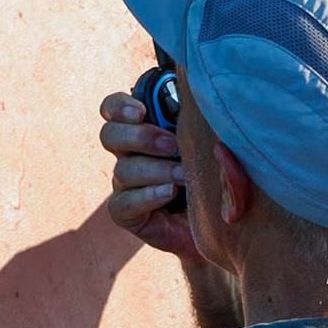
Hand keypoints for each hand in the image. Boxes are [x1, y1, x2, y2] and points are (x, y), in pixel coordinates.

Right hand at [99, 91, 201, 261]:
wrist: (218, 226)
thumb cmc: (213, 177)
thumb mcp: (209, 145)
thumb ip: (200, 123)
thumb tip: (205, 101)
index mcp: (141, 130)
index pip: (113, 109)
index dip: (120, 106)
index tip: (142, 111)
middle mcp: (128, 155)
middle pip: (109, 135)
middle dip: (140, 137)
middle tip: (172, 145)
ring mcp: (124, 185)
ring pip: (123, 169)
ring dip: (156, 169)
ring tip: (184, 176)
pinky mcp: (126, 213)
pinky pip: (124, 203)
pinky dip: (148, 196)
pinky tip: (169, 193)